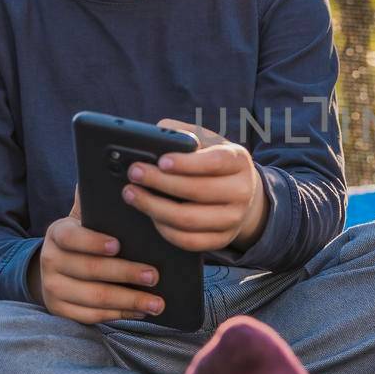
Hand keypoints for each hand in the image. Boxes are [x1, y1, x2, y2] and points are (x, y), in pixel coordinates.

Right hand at [32, 187, 166, 323]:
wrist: (54, 269)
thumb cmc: (82, 238)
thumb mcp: (83, 218)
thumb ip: (94, 201)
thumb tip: (111, 170)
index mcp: (58, 233)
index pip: (72, 238)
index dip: (94, 242)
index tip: (118, 245)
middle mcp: (50, 261)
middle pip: (89, 271)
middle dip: (125, 274)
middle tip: (155, 276)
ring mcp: (53, 288)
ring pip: (94, 298)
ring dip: (129, 300)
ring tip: (157, 302)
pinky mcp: (60, 310)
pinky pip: (91, 316)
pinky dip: (119, 314)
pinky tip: (140, 311)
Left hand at [119, 118, 266, 253]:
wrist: (241, 193)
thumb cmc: (214, 163)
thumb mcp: (208, 142)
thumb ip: (185, 134)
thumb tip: (158, 132)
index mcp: (239, 161)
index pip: (216, 162)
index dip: (187, 163)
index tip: (161, 161)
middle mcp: (242, 191)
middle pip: (198, 192)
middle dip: (160, 183)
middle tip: (134, 173)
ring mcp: (234, 219)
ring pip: (189, 219)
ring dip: (155, 208)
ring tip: (132, 194)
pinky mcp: (222, 239)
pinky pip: (189, 241)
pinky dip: (164, 229)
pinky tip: (150, 215)